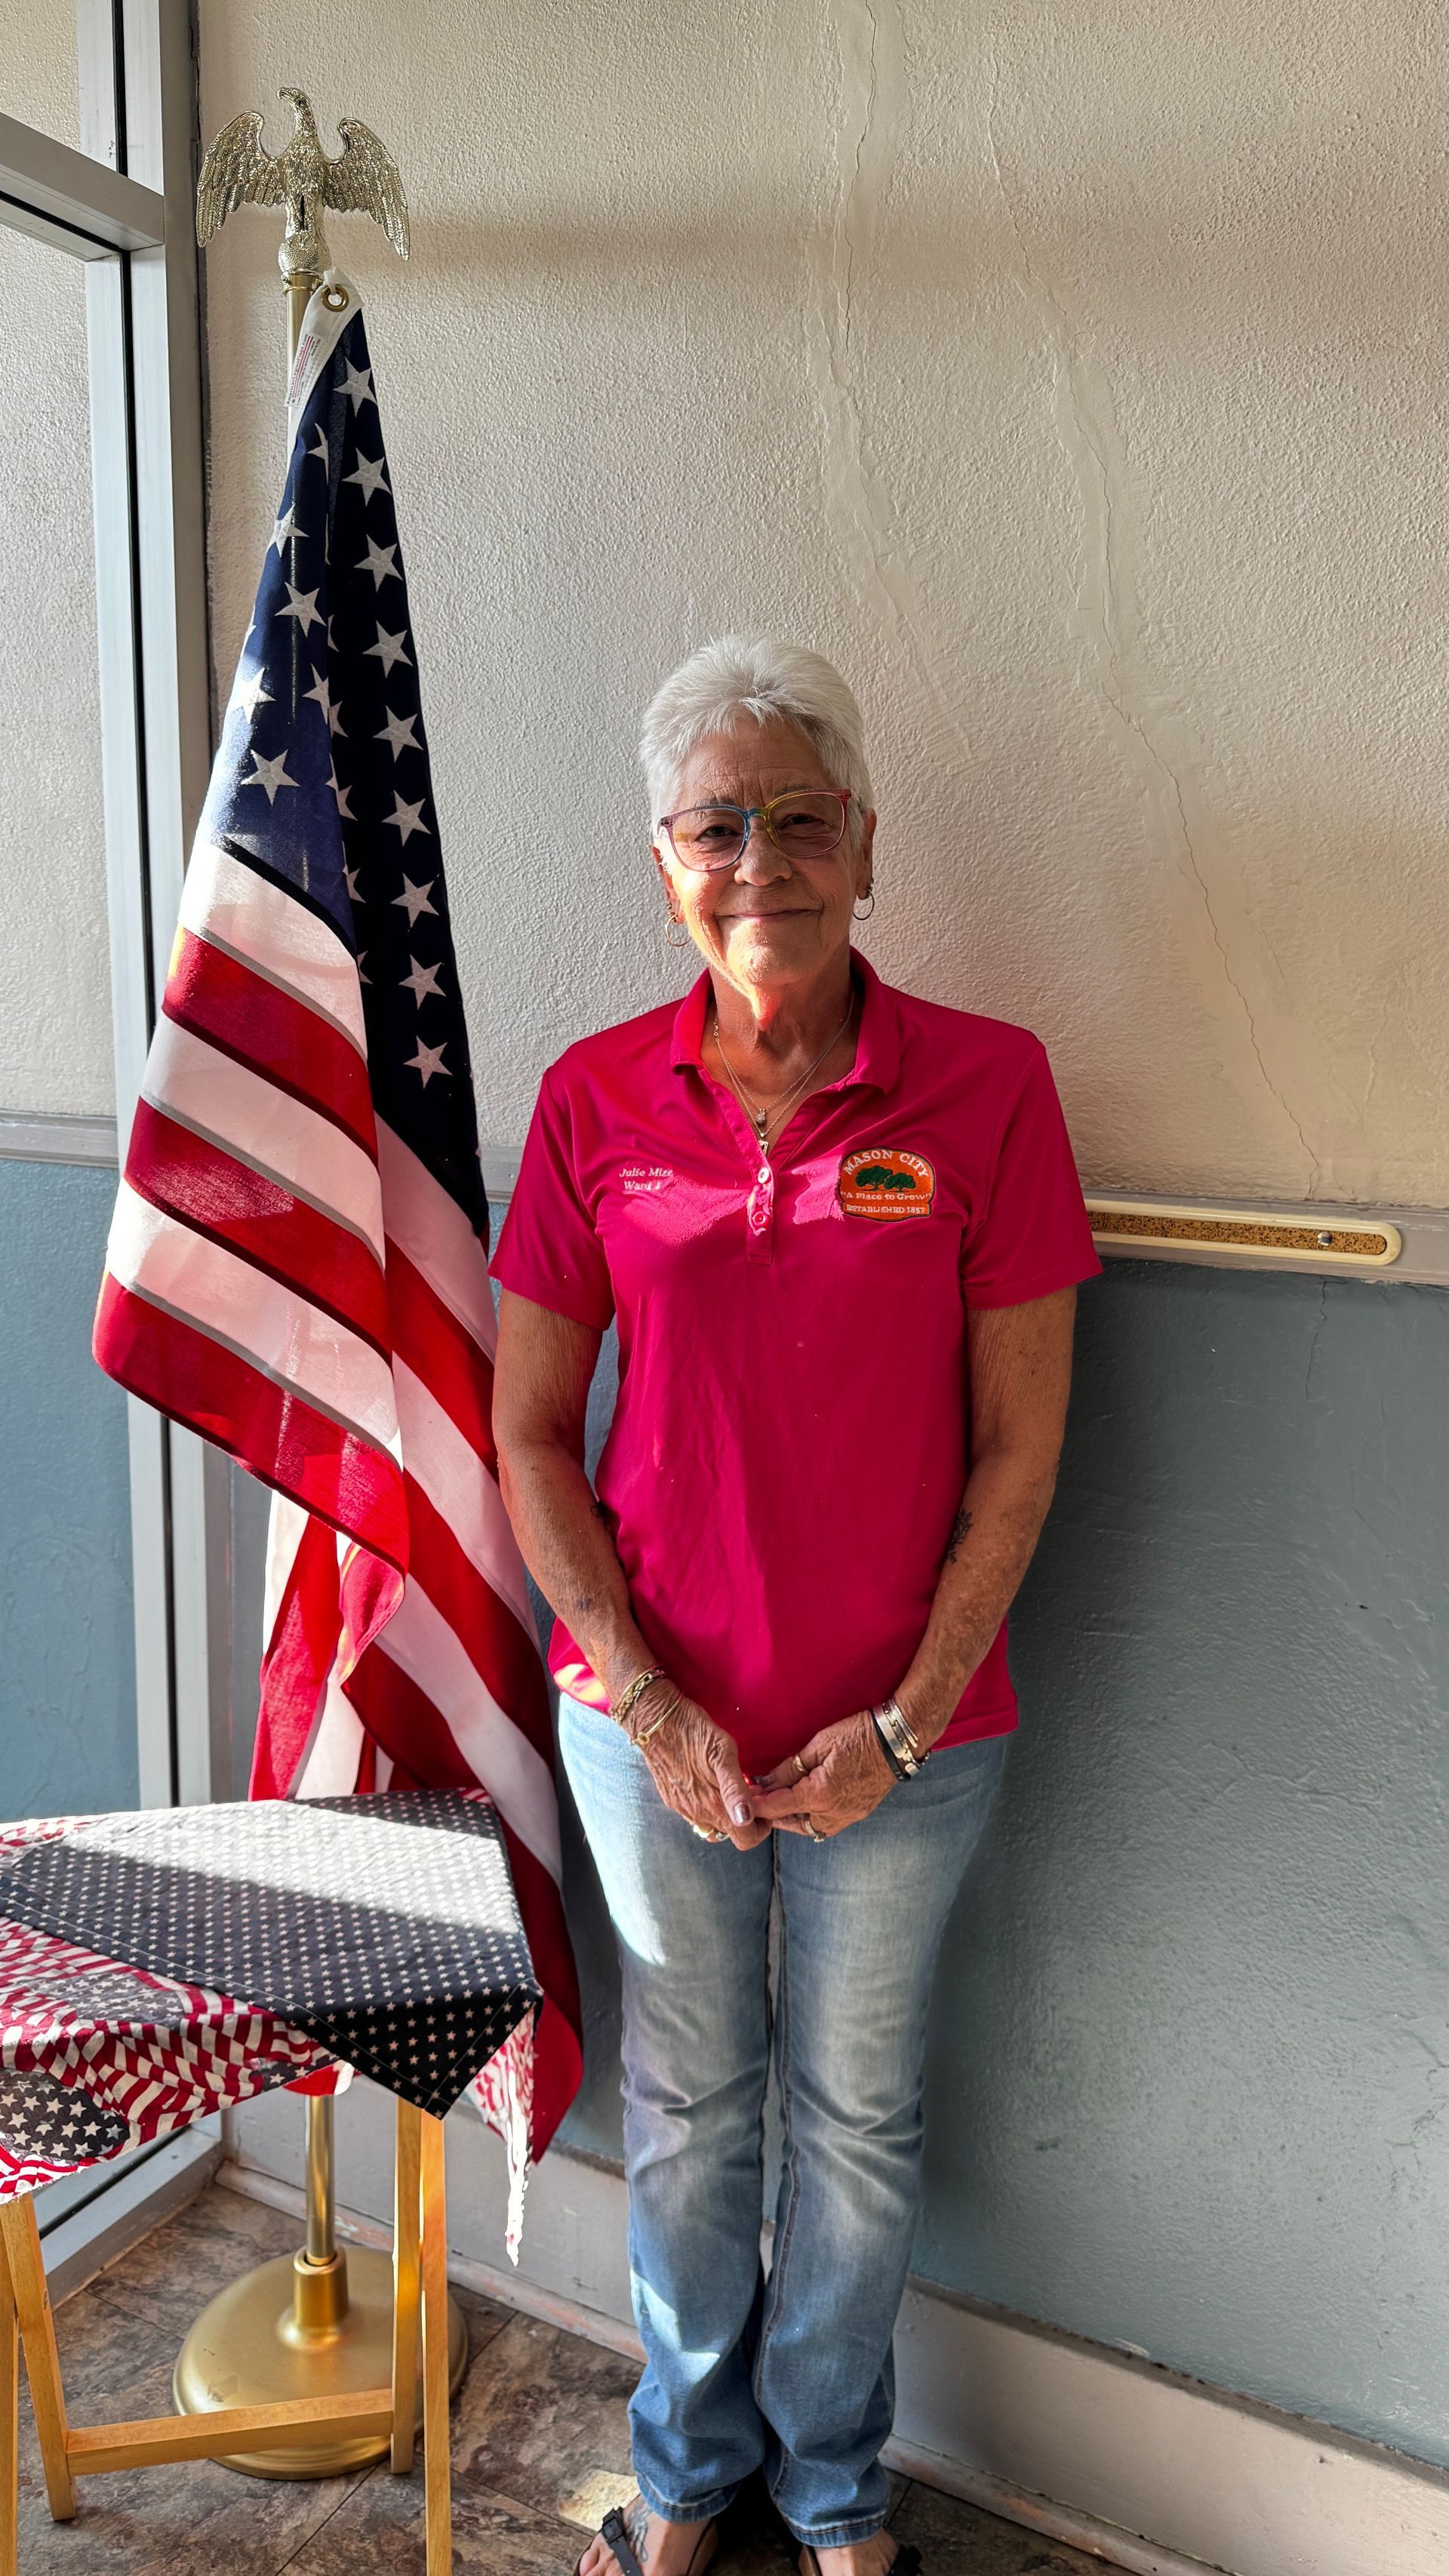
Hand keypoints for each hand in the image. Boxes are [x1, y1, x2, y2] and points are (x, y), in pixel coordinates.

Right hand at [632, 1683, 769, 1850]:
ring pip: (712, 1824)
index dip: (761, 1827)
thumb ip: (734, 1789)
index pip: (745, 1840)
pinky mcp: (671, 1798)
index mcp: (712, 1806)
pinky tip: (708, 1781)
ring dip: (724, 1812)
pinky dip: (707, 1804)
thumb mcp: (722, 1752)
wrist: (654, 1720)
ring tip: (730, 1785)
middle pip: (729, 1833)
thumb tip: (744, 1819)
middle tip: (749, 1791)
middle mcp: (696, 1814)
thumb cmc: (693, 1731)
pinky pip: (695, 1813)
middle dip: (745, 1818)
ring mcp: (681, 1807)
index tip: (763, 1804)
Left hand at [751, 1709, 897, 1838]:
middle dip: (773, 1815)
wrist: (895, 1742)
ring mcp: (846, 1816)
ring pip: (809, 1828)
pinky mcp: (856, 1814)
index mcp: (819, 1795)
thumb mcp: (818, 1745)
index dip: (757, 1805)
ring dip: (793, 1818)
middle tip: (759, 1800)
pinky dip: (811, 1818)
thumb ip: (790, 1768)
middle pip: (791, 1824)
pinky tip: (806, 1803)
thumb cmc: (856, 1736)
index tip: (742, 1801)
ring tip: (781, 1802)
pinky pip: (826, 1824)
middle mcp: (832, 1813)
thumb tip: (766, 1782)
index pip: (777, 1807)